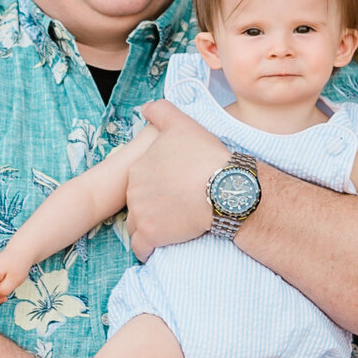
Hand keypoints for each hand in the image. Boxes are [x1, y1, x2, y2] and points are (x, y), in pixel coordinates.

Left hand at [121, 100, 223, 258]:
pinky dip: (147, 249)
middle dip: (151, 207)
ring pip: (137, 225)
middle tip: (175, 208)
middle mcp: (134, 190)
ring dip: (149, 228)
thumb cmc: (206, 156)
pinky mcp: (151, 235)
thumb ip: (161, 112)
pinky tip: (158, 247)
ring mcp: (141, 213)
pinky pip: (141, 248)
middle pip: (137, 203)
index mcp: (138, 167)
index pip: (139, 182)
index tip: (173, 189)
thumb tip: (145, 107)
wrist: (223, 188)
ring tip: (170, 227)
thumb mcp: (183, 124)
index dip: (155, 186)